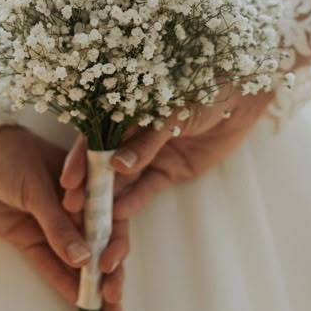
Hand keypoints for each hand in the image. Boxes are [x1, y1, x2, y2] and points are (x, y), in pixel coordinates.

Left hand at [0, 126, 128, 310]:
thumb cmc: (11, 155)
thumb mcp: (36, 187)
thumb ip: (58, 224)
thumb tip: (84, 259)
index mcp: (85, 183)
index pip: (109, 215)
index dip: (115, 241)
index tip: (112, 264)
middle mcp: (74, 206)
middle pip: (98, 241)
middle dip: (110, 271)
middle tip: (114, 299)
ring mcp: (52, 224)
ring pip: (77, 258)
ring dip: (91, 283)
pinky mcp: (29, 238)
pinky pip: (49, 263)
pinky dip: (63, 281)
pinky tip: (78, 300)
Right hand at [61, 89, 272, 220]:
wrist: (242, 95)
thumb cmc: (204, 89)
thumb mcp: (172, 111)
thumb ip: (146, 139)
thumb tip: (116, 164)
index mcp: (125, 112)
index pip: (96, 139)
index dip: (81, 159)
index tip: (68, 181)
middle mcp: (132, 135)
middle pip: (105, 164)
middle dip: (89, 187)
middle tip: (72, 209)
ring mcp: (150, 155)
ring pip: (124, 182)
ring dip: (109, 201)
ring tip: (94, 221)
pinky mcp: (169, 171)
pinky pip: (147, 189)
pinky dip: (134, 201)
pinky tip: (120, 214)